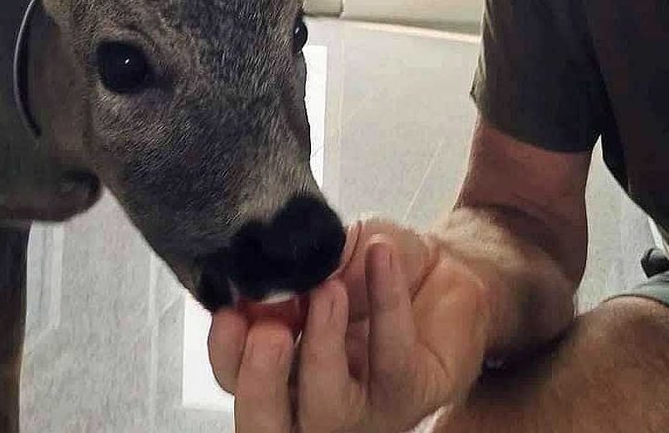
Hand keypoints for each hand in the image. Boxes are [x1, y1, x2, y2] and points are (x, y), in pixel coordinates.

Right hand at [208, 220, 490, 431]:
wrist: (441, 264)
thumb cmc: (371, 267)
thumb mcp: (327, 252)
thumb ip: (297, 267)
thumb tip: (265, 272)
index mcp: (280, 365)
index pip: (235, 376)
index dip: (227, 352)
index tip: (229, 311)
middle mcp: (313, 399)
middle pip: (268, 425)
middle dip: (259, 385)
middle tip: (268, 332)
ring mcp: (364, 407)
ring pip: (330, 411)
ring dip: (322, 348)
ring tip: (329, 289)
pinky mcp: (412, 393)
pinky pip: (393, 358)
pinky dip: (386, 302)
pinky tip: (381, 254)